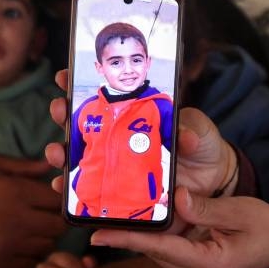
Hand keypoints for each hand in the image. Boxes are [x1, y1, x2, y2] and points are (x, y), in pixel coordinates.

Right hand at [0, 153, 65, 267]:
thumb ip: (23, 166)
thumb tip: (50, 167)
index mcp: (16, 192)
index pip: (57, 201)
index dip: (60, 199)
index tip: (54, 198)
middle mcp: (17, 220)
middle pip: (59, 226)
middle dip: (57, 219)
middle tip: (48, 215)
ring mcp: (9, 245)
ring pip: (48, 245)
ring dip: (46, 237)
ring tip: (34, 228)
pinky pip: (32, 262)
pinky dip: (32, 254)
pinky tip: (23, 243)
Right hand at [46, 70, 236, 207]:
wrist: (211, 182)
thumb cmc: (201, 146)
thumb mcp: (200, 131)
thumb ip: (191, 130)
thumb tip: (183, 136)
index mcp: (134, 115)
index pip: (102, 95)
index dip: (79, 84)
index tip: (65, 76)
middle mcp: (118, 137)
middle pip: (81, 123)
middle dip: (64, 114)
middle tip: (59, 109)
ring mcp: (116, 164)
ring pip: (79, 156)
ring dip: (62, 153)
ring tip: (57, 152)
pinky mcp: (118, 191)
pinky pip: (90, 190)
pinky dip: (74, 188)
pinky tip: (64, 186)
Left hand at [91, 187, 268, 267]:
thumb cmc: (267, 229)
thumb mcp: (240, 211)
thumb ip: (205, 207)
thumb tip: (175, 197)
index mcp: (209, 265)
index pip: (161, 249)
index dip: (128, 240)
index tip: (96, 236)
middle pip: (155, 252)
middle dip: (129, 232)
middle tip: (97, 211)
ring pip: (158, 253)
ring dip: (141, 234)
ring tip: (111, 211)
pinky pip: (167, 253)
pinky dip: (155, 237)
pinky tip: (140, 219)